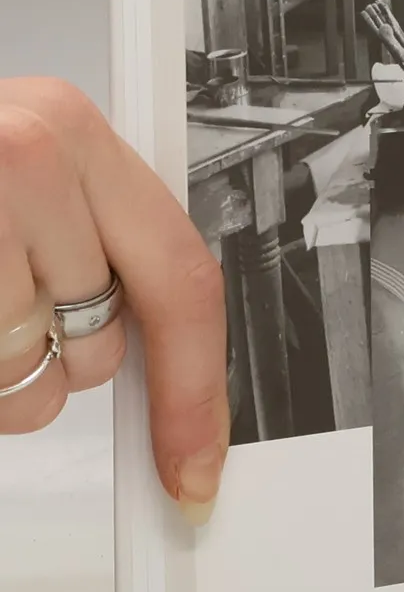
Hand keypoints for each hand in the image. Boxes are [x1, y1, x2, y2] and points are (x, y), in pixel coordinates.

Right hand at [0, 80, 227, 520]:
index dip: (195, 385)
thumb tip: (162, 351)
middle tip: (7, 330)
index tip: (196, 461)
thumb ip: (88, 242)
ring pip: (27, 378)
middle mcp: (27, 154)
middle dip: (60, 370)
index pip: (182, 275)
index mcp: (66, 130)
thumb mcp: (18, 178)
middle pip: (102, 344)